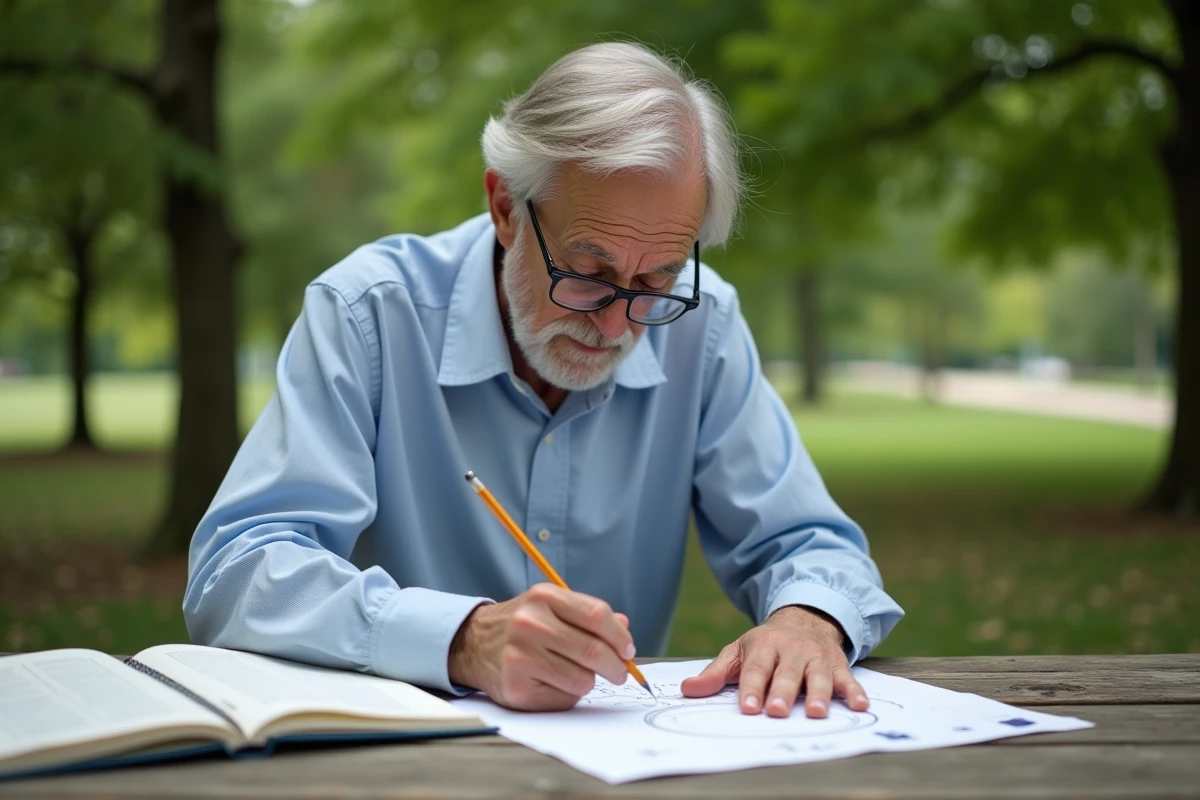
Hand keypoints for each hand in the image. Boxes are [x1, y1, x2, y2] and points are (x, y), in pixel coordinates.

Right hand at [447, 583, 634, 710]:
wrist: (472, 644)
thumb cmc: (522, 625)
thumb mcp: (551, 606)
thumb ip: (588, 615)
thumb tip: (625, 629)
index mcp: (544, 597)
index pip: (597, 615)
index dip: (620, 636)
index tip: (628, 650)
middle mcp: (530, 625)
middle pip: (594, 651)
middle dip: (616, 667)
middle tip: (619, 672)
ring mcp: (520, 657)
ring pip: (582, 680)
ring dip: (588, 681)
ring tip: (574, 674)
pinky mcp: (517, 688)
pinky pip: (564, 699)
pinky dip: (568, 695)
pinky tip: (552, 683)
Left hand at [680, 605, 867, 718]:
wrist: (804, 618)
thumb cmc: (766, 645)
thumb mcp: (739, 652)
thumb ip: (716, 673)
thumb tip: (686, 690)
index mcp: (764, 646)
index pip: (756, 669)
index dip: (752, 688)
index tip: (748, 708)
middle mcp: (792, 650)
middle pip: (787, 674)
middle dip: (783, 692)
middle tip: (778, 711)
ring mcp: (816, 657)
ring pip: (818, 677)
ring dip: (819, 694)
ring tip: (816, 712)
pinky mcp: (837, 665)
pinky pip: (847, 679)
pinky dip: (855, 691)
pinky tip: (860, 705)